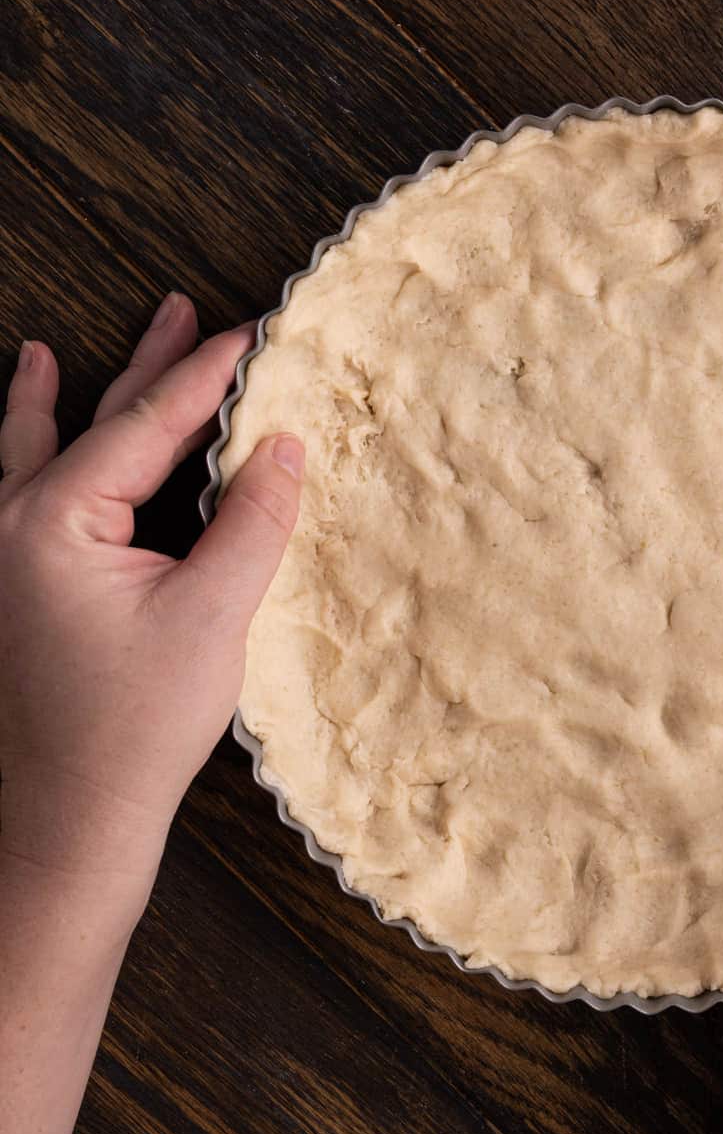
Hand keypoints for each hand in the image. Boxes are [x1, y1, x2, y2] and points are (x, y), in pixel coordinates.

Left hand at [0, 294, 302, 927]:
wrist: (67, 823)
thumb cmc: (134, 729)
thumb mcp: (211, 617)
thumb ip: (250, 522)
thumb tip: (283, 446)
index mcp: (56, 519)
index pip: (148, 423)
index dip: (209, 375)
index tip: (257, 333)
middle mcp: (12, 525)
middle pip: (90, 423)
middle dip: (142, 368)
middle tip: (179, 310)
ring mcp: (1, 560)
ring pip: (29, 455)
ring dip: (46, 402)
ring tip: (34, 356)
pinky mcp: (8, 596)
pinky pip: (13, 500)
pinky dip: (22, 460)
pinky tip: (22, 455)